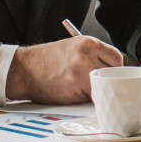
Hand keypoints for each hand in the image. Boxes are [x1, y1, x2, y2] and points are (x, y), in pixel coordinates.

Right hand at [8, 35, 122, 103]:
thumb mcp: (74, 47)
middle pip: (112, 74)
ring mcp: (80, 73)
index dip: (113, 68)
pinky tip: (72, 92)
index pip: (116, 58)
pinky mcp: (74, 89)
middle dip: (106, 81)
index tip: (110, 74)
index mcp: (88, 43)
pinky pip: (90, 97)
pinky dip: (85, 98)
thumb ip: (94, 55)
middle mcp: (86, 56)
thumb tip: (115, 71)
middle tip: (97, 84)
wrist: (24, 69)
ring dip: (95, 91)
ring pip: (102, 87)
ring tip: (79, 86)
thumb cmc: (47, 60)